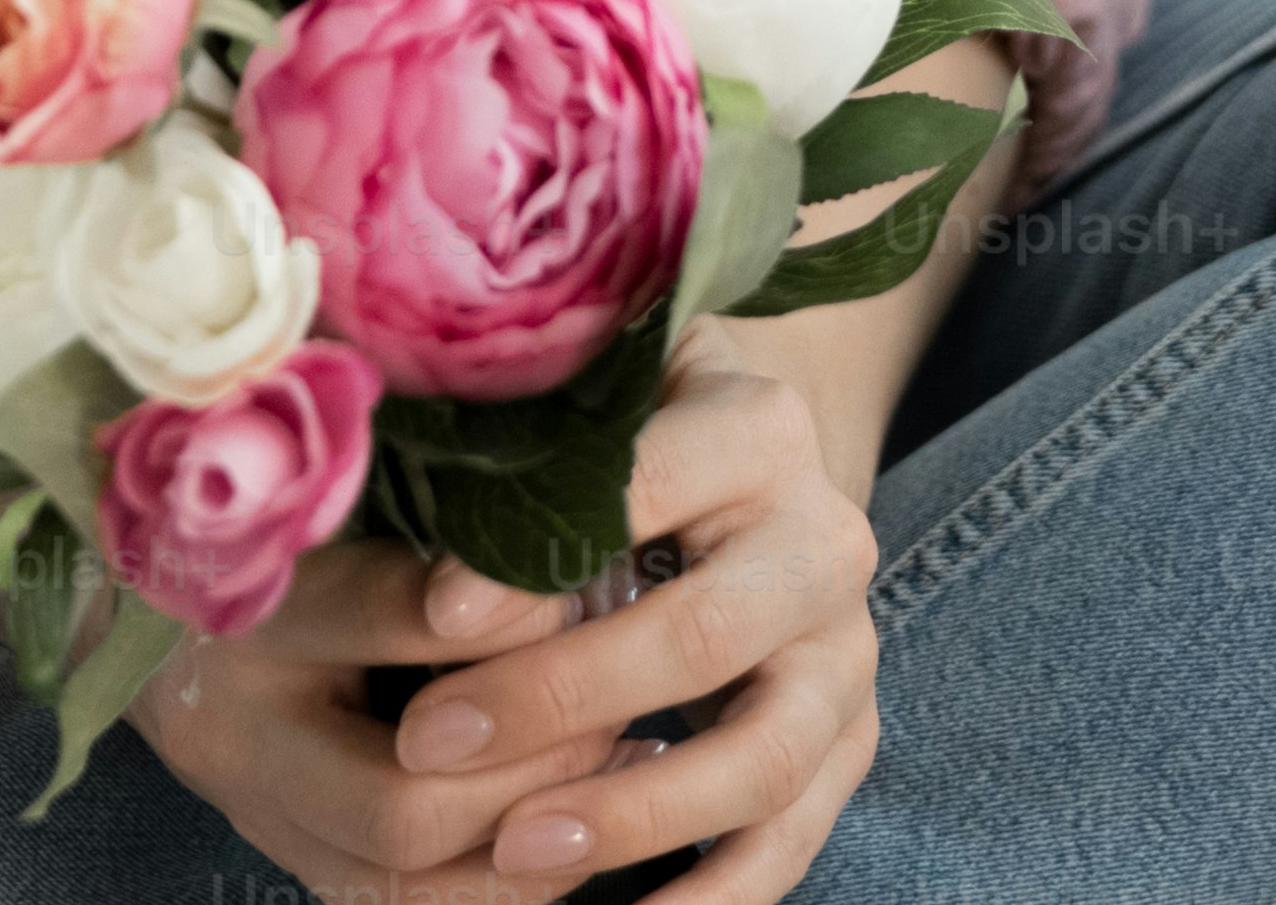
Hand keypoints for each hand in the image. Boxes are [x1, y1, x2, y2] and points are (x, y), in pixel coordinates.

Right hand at [123, 532, 617, 902]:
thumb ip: (438, 513)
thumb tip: (568, 531)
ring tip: (619, 758)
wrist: (166, 618)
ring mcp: (269, 821)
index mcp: (244, 614)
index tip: (574, 587)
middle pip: (402, 804)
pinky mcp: (307, 867)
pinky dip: (520, 875)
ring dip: (537, 832)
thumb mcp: (340, 498)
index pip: (381, 618)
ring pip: (415, 882)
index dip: (500, 613)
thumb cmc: (282, 529)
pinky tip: (588, 808)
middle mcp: (241, 738)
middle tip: (612, 694)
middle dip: (532, 762)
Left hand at [376, 345, 887, 903]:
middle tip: (429, 740)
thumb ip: (525, 472)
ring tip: (513, 846)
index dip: (538, 552)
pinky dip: (710, 895)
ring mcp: (844, 655)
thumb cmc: (626, 443)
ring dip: (635, 814)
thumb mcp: (583, 419)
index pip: (649, 486)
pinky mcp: (847, 743)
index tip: (432, 614)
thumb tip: (438, 596)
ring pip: (763, 756)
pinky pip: (788, 842)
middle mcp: (823, 543)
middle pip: (704, 636)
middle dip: (560, 698)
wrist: (739, 484)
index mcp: (758, 431)